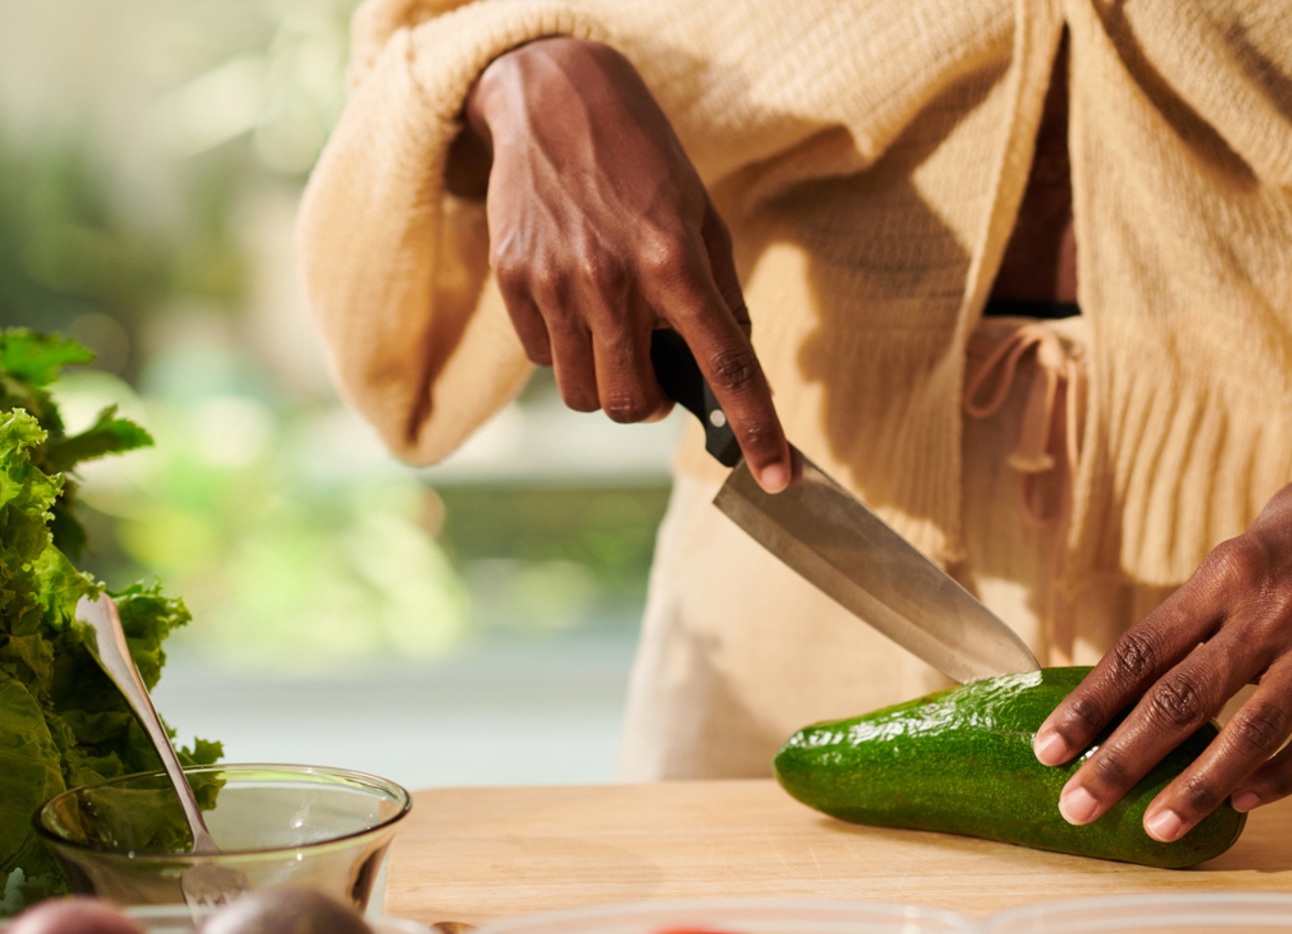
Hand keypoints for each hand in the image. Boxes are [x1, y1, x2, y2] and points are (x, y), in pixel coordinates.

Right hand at [463, 38, 791, 490]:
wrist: (554, 99)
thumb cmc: (642, 159)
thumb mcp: (700, 215)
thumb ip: (718, 294)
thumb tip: (732, 364)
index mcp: (674, 261)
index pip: (724, 365)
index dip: (755, 429)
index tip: (778, 478)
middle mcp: (612, 280)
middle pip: (631, 406)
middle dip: (650, 404)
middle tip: (657, 369)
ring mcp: (555, 282)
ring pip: (583, 393)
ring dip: (605, 380)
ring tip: (611, 329)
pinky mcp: (513, 279)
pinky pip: (541, 359)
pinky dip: (563, 349)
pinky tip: (574, 300)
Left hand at [1032, 297, 1291, 841]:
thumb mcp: (1240, 549)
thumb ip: (1200, 613)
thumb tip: (1143, 680)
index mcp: (1223, 574)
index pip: (1139, 652)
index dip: (1089, 706)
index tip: (1048, 748)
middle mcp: (1268, 609)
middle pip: (1181, 698)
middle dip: (1122, 760)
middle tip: (1077, 805)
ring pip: (1251, 731)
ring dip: (1198, 787)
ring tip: (1157, 828)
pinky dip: (1281, 776)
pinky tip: (1244, 802)